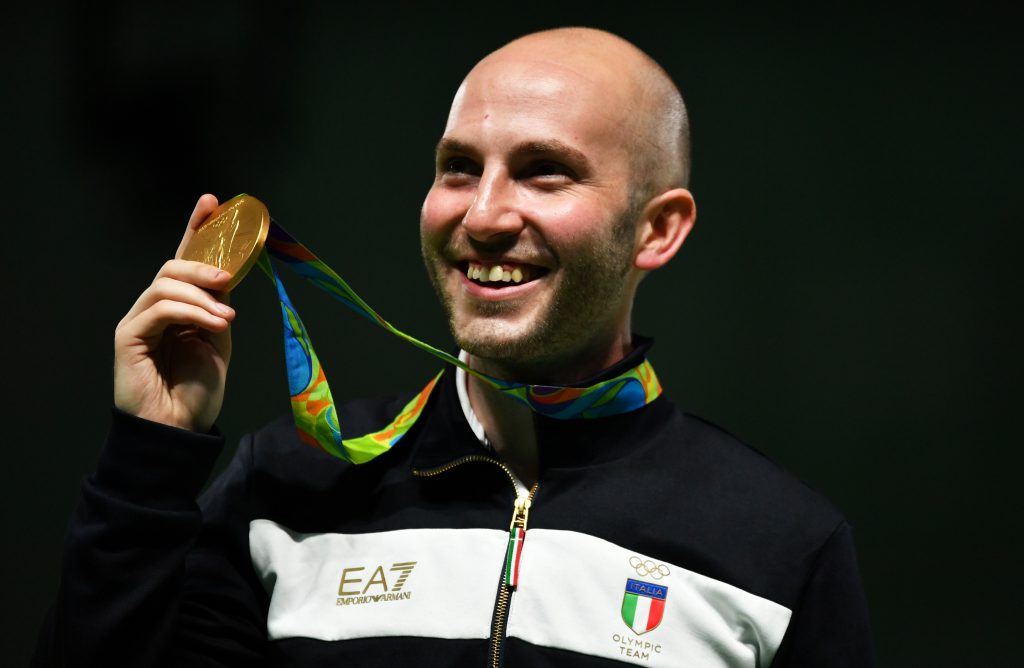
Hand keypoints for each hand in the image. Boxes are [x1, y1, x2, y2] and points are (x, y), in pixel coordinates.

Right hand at [113, 194, 234, 431]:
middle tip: (228, 278)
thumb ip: (217, 305)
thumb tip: (226, 275)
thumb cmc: (197, 390)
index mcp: (179, 307)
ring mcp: (140, 320)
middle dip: (202, 264)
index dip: (196, 229)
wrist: (180, 428)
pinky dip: (191, 311)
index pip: (184, 260)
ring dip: (201, 295)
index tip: (212, 202)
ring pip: (165, 283)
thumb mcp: (218, 339)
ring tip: (226, 316)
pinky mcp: (129, 335)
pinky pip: (159, 307)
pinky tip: (215, 323)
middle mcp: (155, 308)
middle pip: (173, 266)